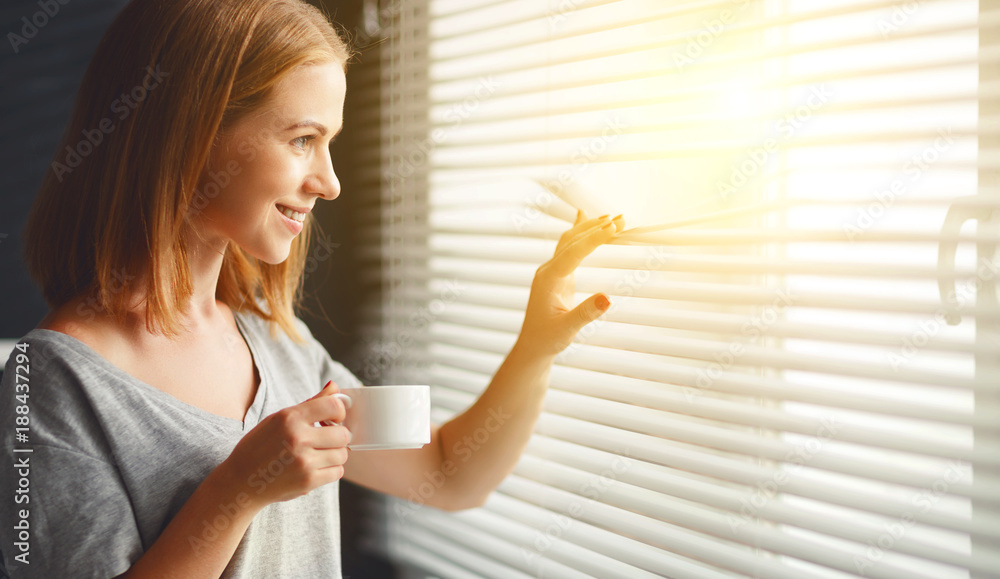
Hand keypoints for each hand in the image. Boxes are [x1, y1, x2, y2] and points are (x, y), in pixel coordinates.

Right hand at [219, 380, 351, 507]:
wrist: (240, 482)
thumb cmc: (259, 447)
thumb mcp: (279, 419)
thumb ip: (311, 403)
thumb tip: (335, 387)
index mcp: (290, 417)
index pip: (334, 406)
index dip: (339, 412)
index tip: (333, 419)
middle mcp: (298, 438)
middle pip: (343, 434)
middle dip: (338, 436)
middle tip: (326, 440)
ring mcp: (304, 461)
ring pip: (343, 454)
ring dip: (335, 454)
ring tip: (318, 454)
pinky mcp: (308, 481)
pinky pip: (337, 472)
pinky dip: (331, 470)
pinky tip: (315, 467)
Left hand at [516, 210, 624, 355]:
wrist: (533, 345)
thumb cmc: (546, 339)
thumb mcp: (566, 330)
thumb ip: (586, 313)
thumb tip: (608, 298)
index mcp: (548, 279)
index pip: (573, 252)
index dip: (593, 239)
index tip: (612, 227)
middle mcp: (548, 270)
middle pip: (572, 240)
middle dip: (596, 228)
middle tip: (622, 219)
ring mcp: (553, 271)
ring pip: (570, 241)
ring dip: (590, 228)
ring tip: (613, 218)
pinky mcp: (559, 274)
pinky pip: (570, 248)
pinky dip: (580, 232)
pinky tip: (583, 217)